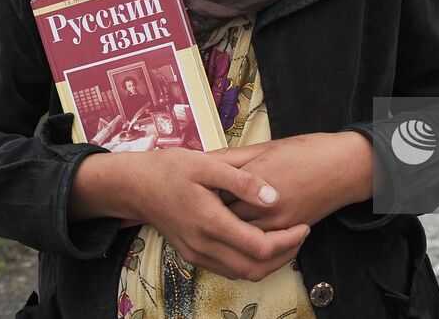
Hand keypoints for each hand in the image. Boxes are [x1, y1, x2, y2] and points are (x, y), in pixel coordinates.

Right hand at [69, 149, 308, 280]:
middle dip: (285, 255)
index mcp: (210, 222)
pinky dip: (250, 261)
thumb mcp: (207, 164)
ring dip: (269, 262)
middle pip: (255, 268)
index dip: (288, 241)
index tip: (303, 225)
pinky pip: (229, 269)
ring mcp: (197, 254)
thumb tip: (273, 196)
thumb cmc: (171, 169)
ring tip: (287, 237)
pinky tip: (260, 240)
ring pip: (243, 273)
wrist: (135, 186)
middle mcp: (203, 245)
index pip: (259, 248)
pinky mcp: (193, 255)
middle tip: (301, 233)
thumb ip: (242, 181)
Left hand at [213, 132, 375, 230]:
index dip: (204, 193)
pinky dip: (246, 240)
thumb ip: (235, 157)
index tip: (194, 191)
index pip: (217, 193)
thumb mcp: (268, 146)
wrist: (344, 167)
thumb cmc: (307, 151)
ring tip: (215, 223)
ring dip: (227, 230)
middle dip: (211, 213)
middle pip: (225, 217)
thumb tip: (206, 159)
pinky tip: (237, 233)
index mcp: (256, 178)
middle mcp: (264, 204)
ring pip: (240, 236)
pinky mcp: (288, 232)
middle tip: (199, 210)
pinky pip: (260, 243)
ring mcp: (277, 222)